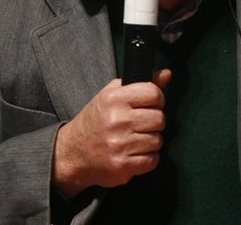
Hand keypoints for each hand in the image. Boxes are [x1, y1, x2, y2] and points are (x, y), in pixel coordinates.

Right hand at [52, 69, 171, 196]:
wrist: (73, 152)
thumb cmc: (96, 121)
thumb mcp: (112, 95)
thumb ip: (141, 84)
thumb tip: (167, 74)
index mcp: (114, 99)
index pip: (153, 93)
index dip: (156, 99)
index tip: (150, 105)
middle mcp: (117, 120)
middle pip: (159, 119)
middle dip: (153, 122)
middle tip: (140, 125)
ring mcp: (119, 144)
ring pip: (157, 141)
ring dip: (150, 142)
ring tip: (134, 140)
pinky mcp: (122, 165)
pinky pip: (152, 160)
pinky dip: (146, 158)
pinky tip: (133, 153)